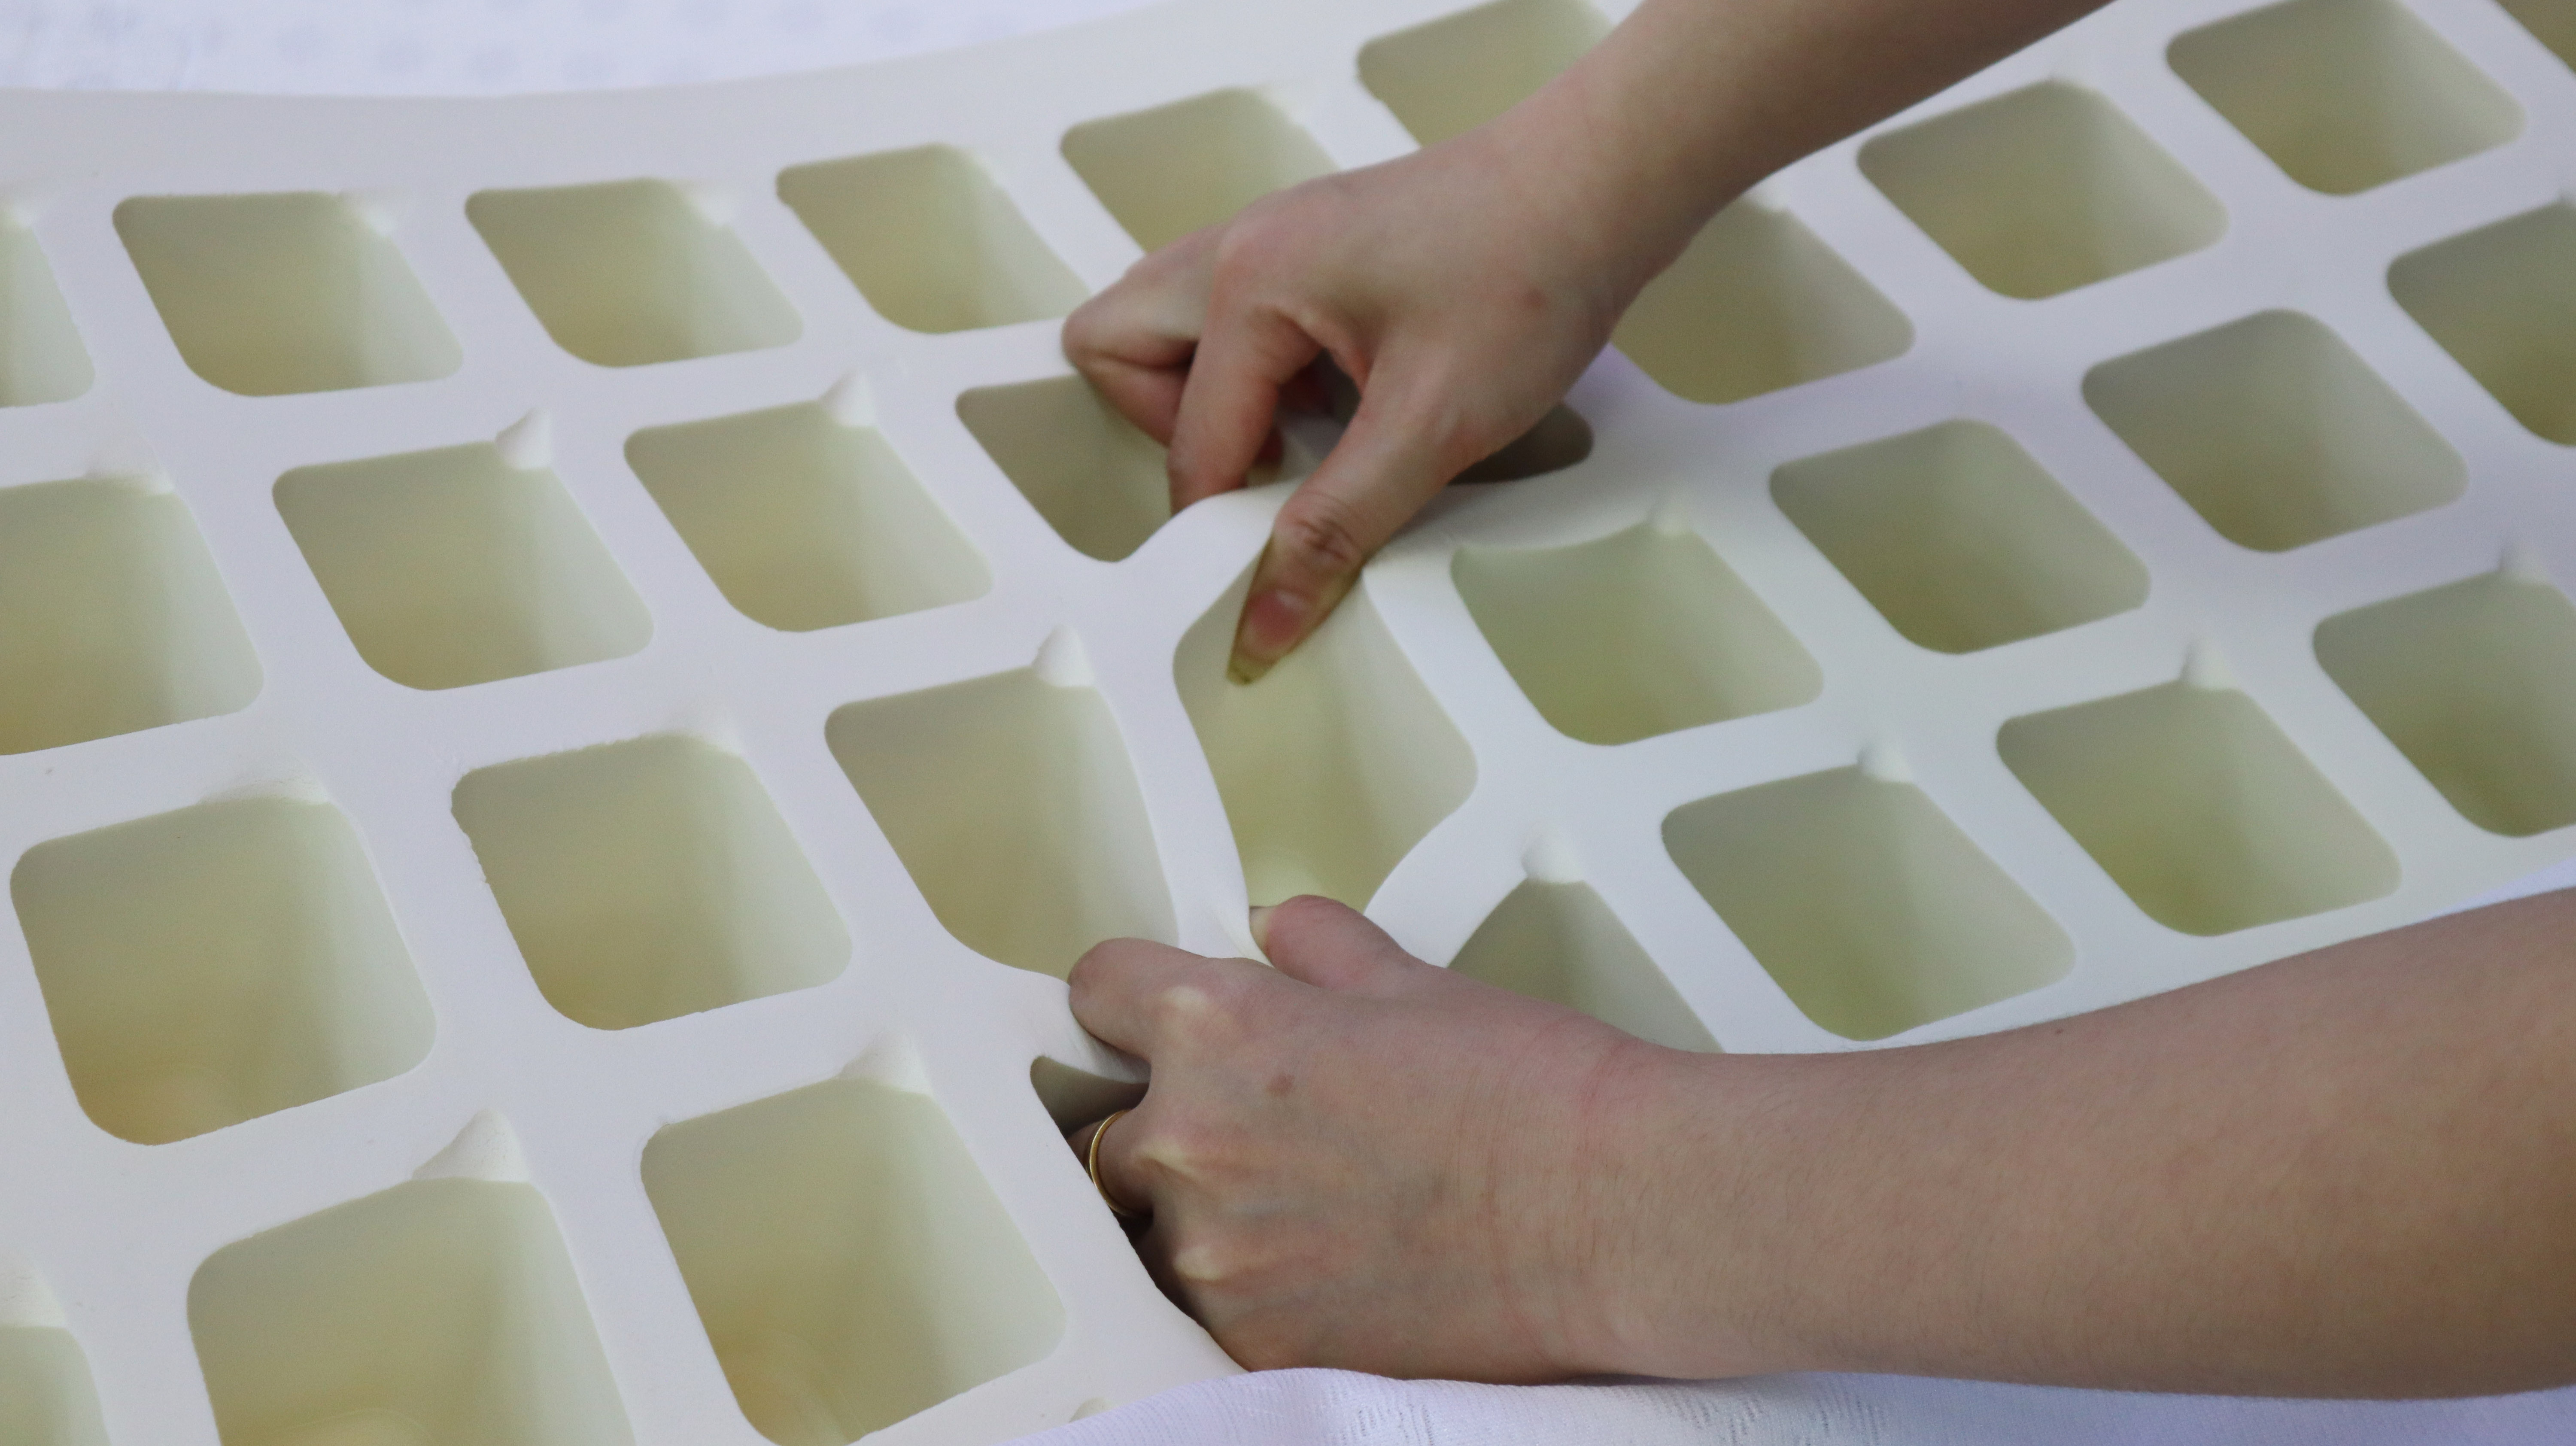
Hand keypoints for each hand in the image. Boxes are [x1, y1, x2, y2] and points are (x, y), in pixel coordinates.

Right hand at [1062, 118, 1648, 680]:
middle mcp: (1242, 246)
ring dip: (1211, 401)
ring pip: (1170, 326)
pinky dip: (1259, 374)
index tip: (1265, 575)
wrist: (1599, 187)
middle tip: (1252, 481)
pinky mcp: (1313, 248)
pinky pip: (1235, 319)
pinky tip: (1337, 405)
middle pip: (1120, 347)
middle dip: (1166, 432)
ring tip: (1297, 445)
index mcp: (1250, 282)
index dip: (1221, 523)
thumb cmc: (1528, 274)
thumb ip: (1338, 527)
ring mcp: (1275, 238)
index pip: (1189, 439)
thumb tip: (1266, 617)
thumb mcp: (1431, 426)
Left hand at [1066, 896, 1672, 1378]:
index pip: (1099, 990)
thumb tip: (1277, 934)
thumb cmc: (1535, 1100)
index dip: (1131, 997)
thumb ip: (1318, 950)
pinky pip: (1204, 1311)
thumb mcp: (1415, 984)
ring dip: (1197, 1216)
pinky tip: (1325, 1265)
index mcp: (1217, 1028)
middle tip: (1249, 1128)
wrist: (1618, 1214)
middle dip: (1162, 1119)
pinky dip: (1246, 1290)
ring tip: (1300, 1206)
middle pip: (1104, 1127)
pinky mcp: (1255, 1342)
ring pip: (1148, 1231)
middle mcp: (1193, 1141)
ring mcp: (1216, 1255)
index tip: (1148, 1018)